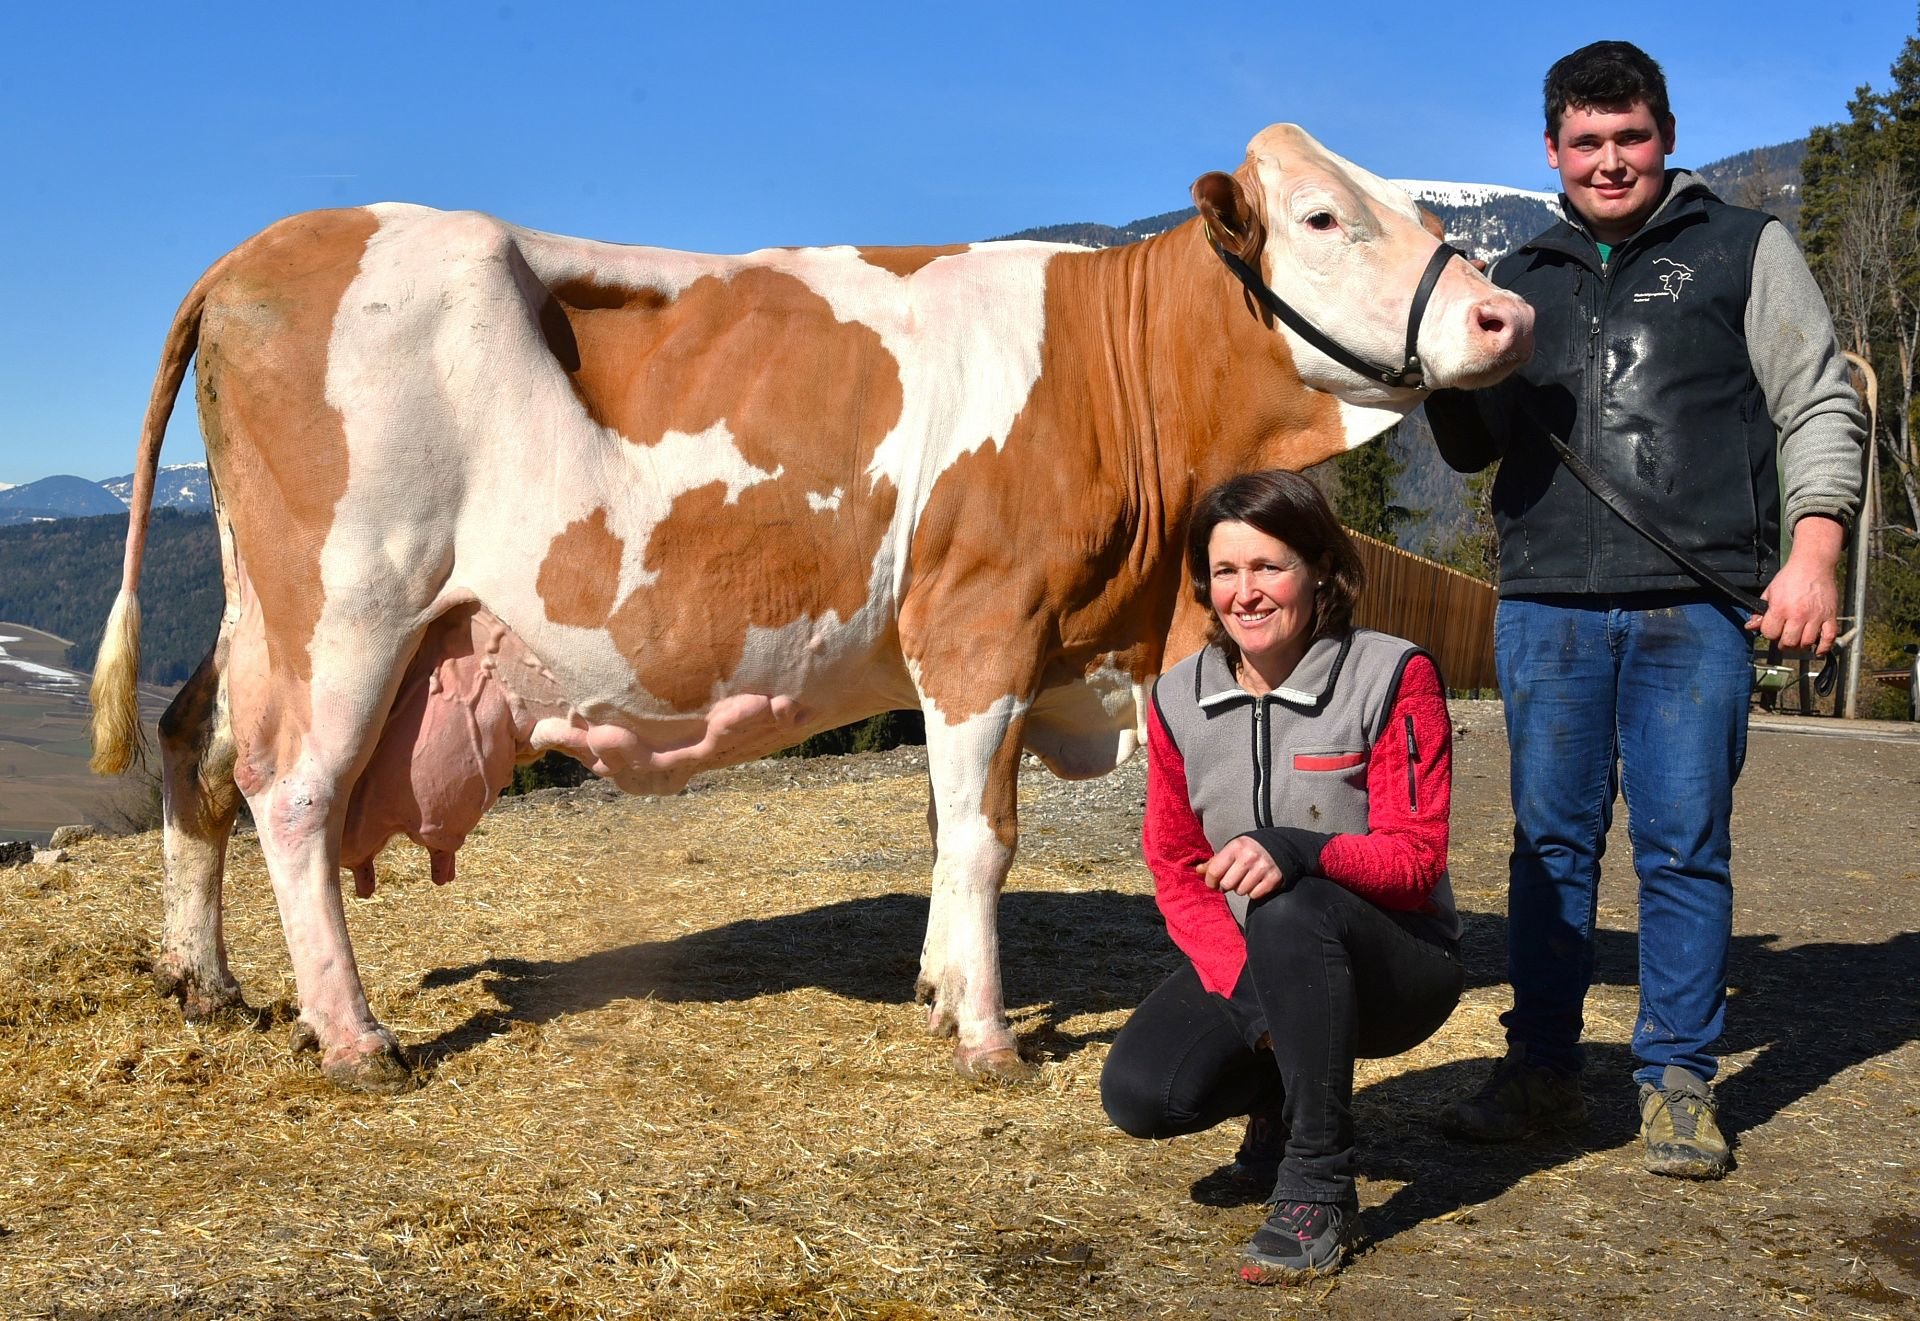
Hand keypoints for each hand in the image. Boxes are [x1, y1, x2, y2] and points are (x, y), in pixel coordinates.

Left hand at [1198, 836, 1285, 900]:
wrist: (1280, 846)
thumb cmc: (1249, 849)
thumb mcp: (1232, 849)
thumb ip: (1215, 861)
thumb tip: (1199, 870)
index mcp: (1235, 847)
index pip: (1214, 871)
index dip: (1210, 881)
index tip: (1213, 883)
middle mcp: (1249, 857)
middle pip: (1227, 884)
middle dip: (1227, 885)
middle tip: (1232, 880)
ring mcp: (1262, 868)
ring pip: (1241, 892)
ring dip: (1241, 888)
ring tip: (1246, 879)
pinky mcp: (1273, 878)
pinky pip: (1255, 895)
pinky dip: (1254, 892)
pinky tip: (1256, 882)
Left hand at [1746, 515, 1844, 653]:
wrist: (1813, 565)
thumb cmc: (1790, 577)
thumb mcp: (1770, 592)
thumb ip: (1760, 611)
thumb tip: (1750, 626)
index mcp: (1780, 608)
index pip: (1770, 633)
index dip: (1769, 633)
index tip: (1772, 629)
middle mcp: (1798, 615)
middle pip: (1789, 642)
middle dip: (1784, 642)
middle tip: (1785, 637)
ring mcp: (1816, 616)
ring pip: (1807, 643)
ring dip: (1801, 645)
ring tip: (1798, 639)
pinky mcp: (1830, 615)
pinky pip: (1829, 637)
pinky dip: (1823, 647)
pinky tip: (1817, 650)